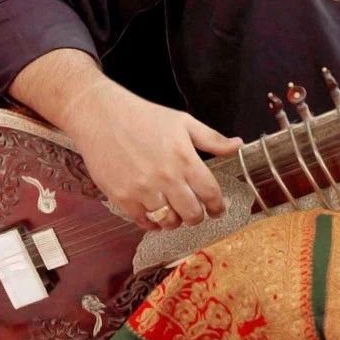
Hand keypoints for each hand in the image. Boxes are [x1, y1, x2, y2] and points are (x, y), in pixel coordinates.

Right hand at [65, 79, 243, 231]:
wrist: (101, 116)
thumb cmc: (144, 116)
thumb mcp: (184, 121)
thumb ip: (212, 138)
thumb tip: (238, 145)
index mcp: (184, 159)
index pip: (210, 193)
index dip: (218, 206)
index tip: (218, 209)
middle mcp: (165, 178)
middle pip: (191, 213)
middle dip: (198, 217)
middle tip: (197, 213)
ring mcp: (142, 190)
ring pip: (168, 221)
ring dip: (176, 222)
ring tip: (176, 215)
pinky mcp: (121, 197)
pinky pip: (143, 221)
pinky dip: (153, 223)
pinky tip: (156, 214)